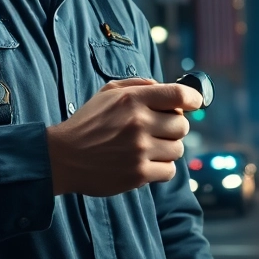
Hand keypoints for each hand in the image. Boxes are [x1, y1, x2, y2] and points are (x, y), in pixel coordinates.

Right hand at [46, 78, 201, 196]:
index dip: (194, 99)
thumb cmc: (87, 123)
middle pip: (183, 125)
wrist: (63, 156)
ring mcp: (139, 150)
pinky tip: (146, 163)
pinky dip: (162, 168)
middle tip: (158, 130)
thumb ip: (138, 85)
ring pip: (178, 149)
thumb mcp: (107, 92)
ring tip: (148, 148)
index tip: (195, 104)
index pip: (179, 95)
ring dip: (167, 148)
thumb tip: (166, 86)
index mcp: (132, 100)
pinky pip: (169, 170)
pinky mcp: (138, 174)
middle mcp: (139, 123)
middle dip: (174, 127)